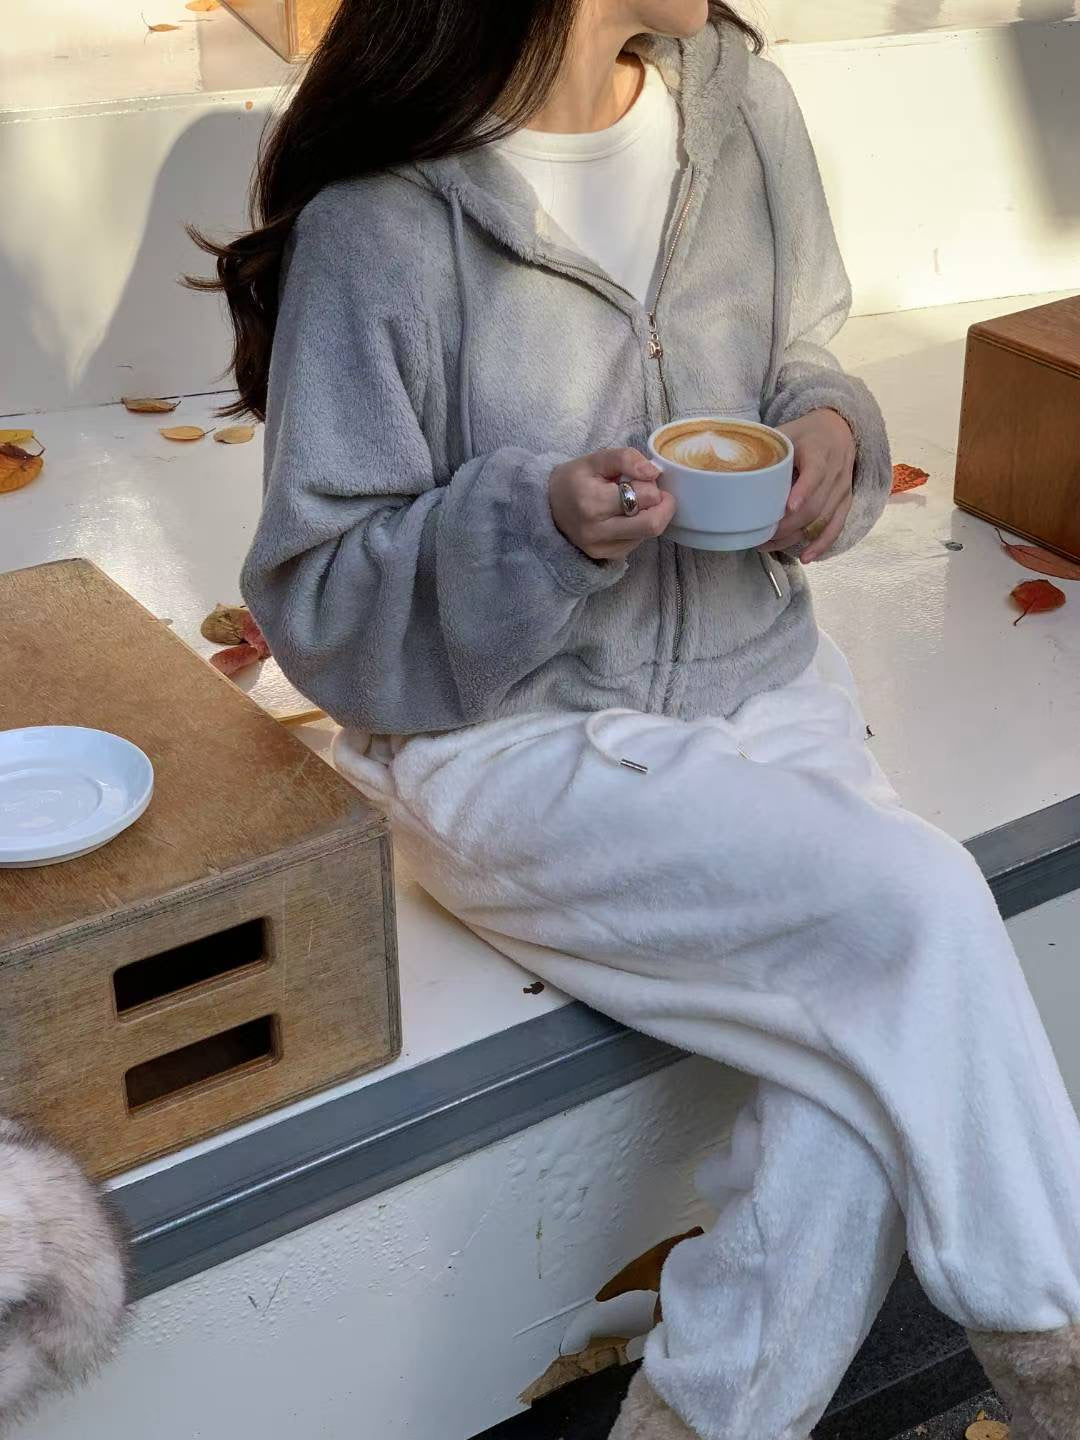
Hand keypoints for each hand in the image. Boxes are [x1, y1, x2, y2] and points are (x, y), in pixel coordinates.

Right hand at [549, 448, 674, 561]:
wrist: (546, 507)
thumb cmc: (573, 480)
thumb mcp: (595, 459)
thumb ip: (626, 458)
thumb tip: (654, 472)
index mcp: (593, 502)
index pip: (646, 496)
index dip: (651, 483)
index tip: (640, 477)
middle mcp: (597, 530)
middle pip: (652, 524)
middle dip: (663, 506)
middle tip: (655, 493)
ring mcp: (602, 547)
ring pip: (648, 534)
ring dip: (650, 515)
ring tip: (633, 502)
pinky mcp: (607, 556)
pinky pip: (637, 542)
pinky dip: (639, 527)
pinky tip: (626, 517)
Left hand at [765, 409, 855, 561]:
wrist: (839, 429)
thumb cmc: (806, 433)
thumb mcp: (786, 433)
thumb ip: (766, 448)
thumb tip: (730, 465)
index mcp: (819, 451)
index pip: (815, 472)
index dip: (803, 490)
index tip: (788, 507)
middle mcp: (835, 472)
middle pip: (815, 505)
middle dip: (788, 525)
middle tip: (761, 533)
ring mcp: (842, 489)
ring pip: (822, 520)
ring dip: (795, 536)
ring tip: (768, 545)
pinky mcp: (845, 502)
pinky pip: (836, 527)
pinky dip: (821, 544)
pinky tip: (806, 558)